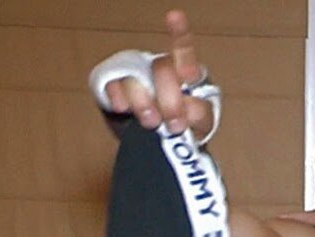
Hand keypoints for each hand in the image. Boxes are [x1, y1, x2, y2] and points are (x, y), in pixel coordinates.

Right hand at [101, 10, 215, 140]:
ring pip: (135, 79)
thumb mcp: (200, 124)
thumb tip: (189, 108)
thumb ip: (199, 114)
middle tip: (174, 124)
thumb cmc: (185, 127)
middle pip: (162, 68)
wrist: (159, 141)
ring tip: (151, 123)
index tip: (174, 18)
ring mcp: (137, 76)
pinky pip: (113, 85)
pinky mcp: (116, 87)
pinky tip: (123, 108)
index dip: (178, 32)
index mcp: (187, 74)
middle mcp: (162, 70)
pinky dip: (119, 98)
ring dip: (143, 103)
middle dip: (170, 101)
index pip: (184, 48)